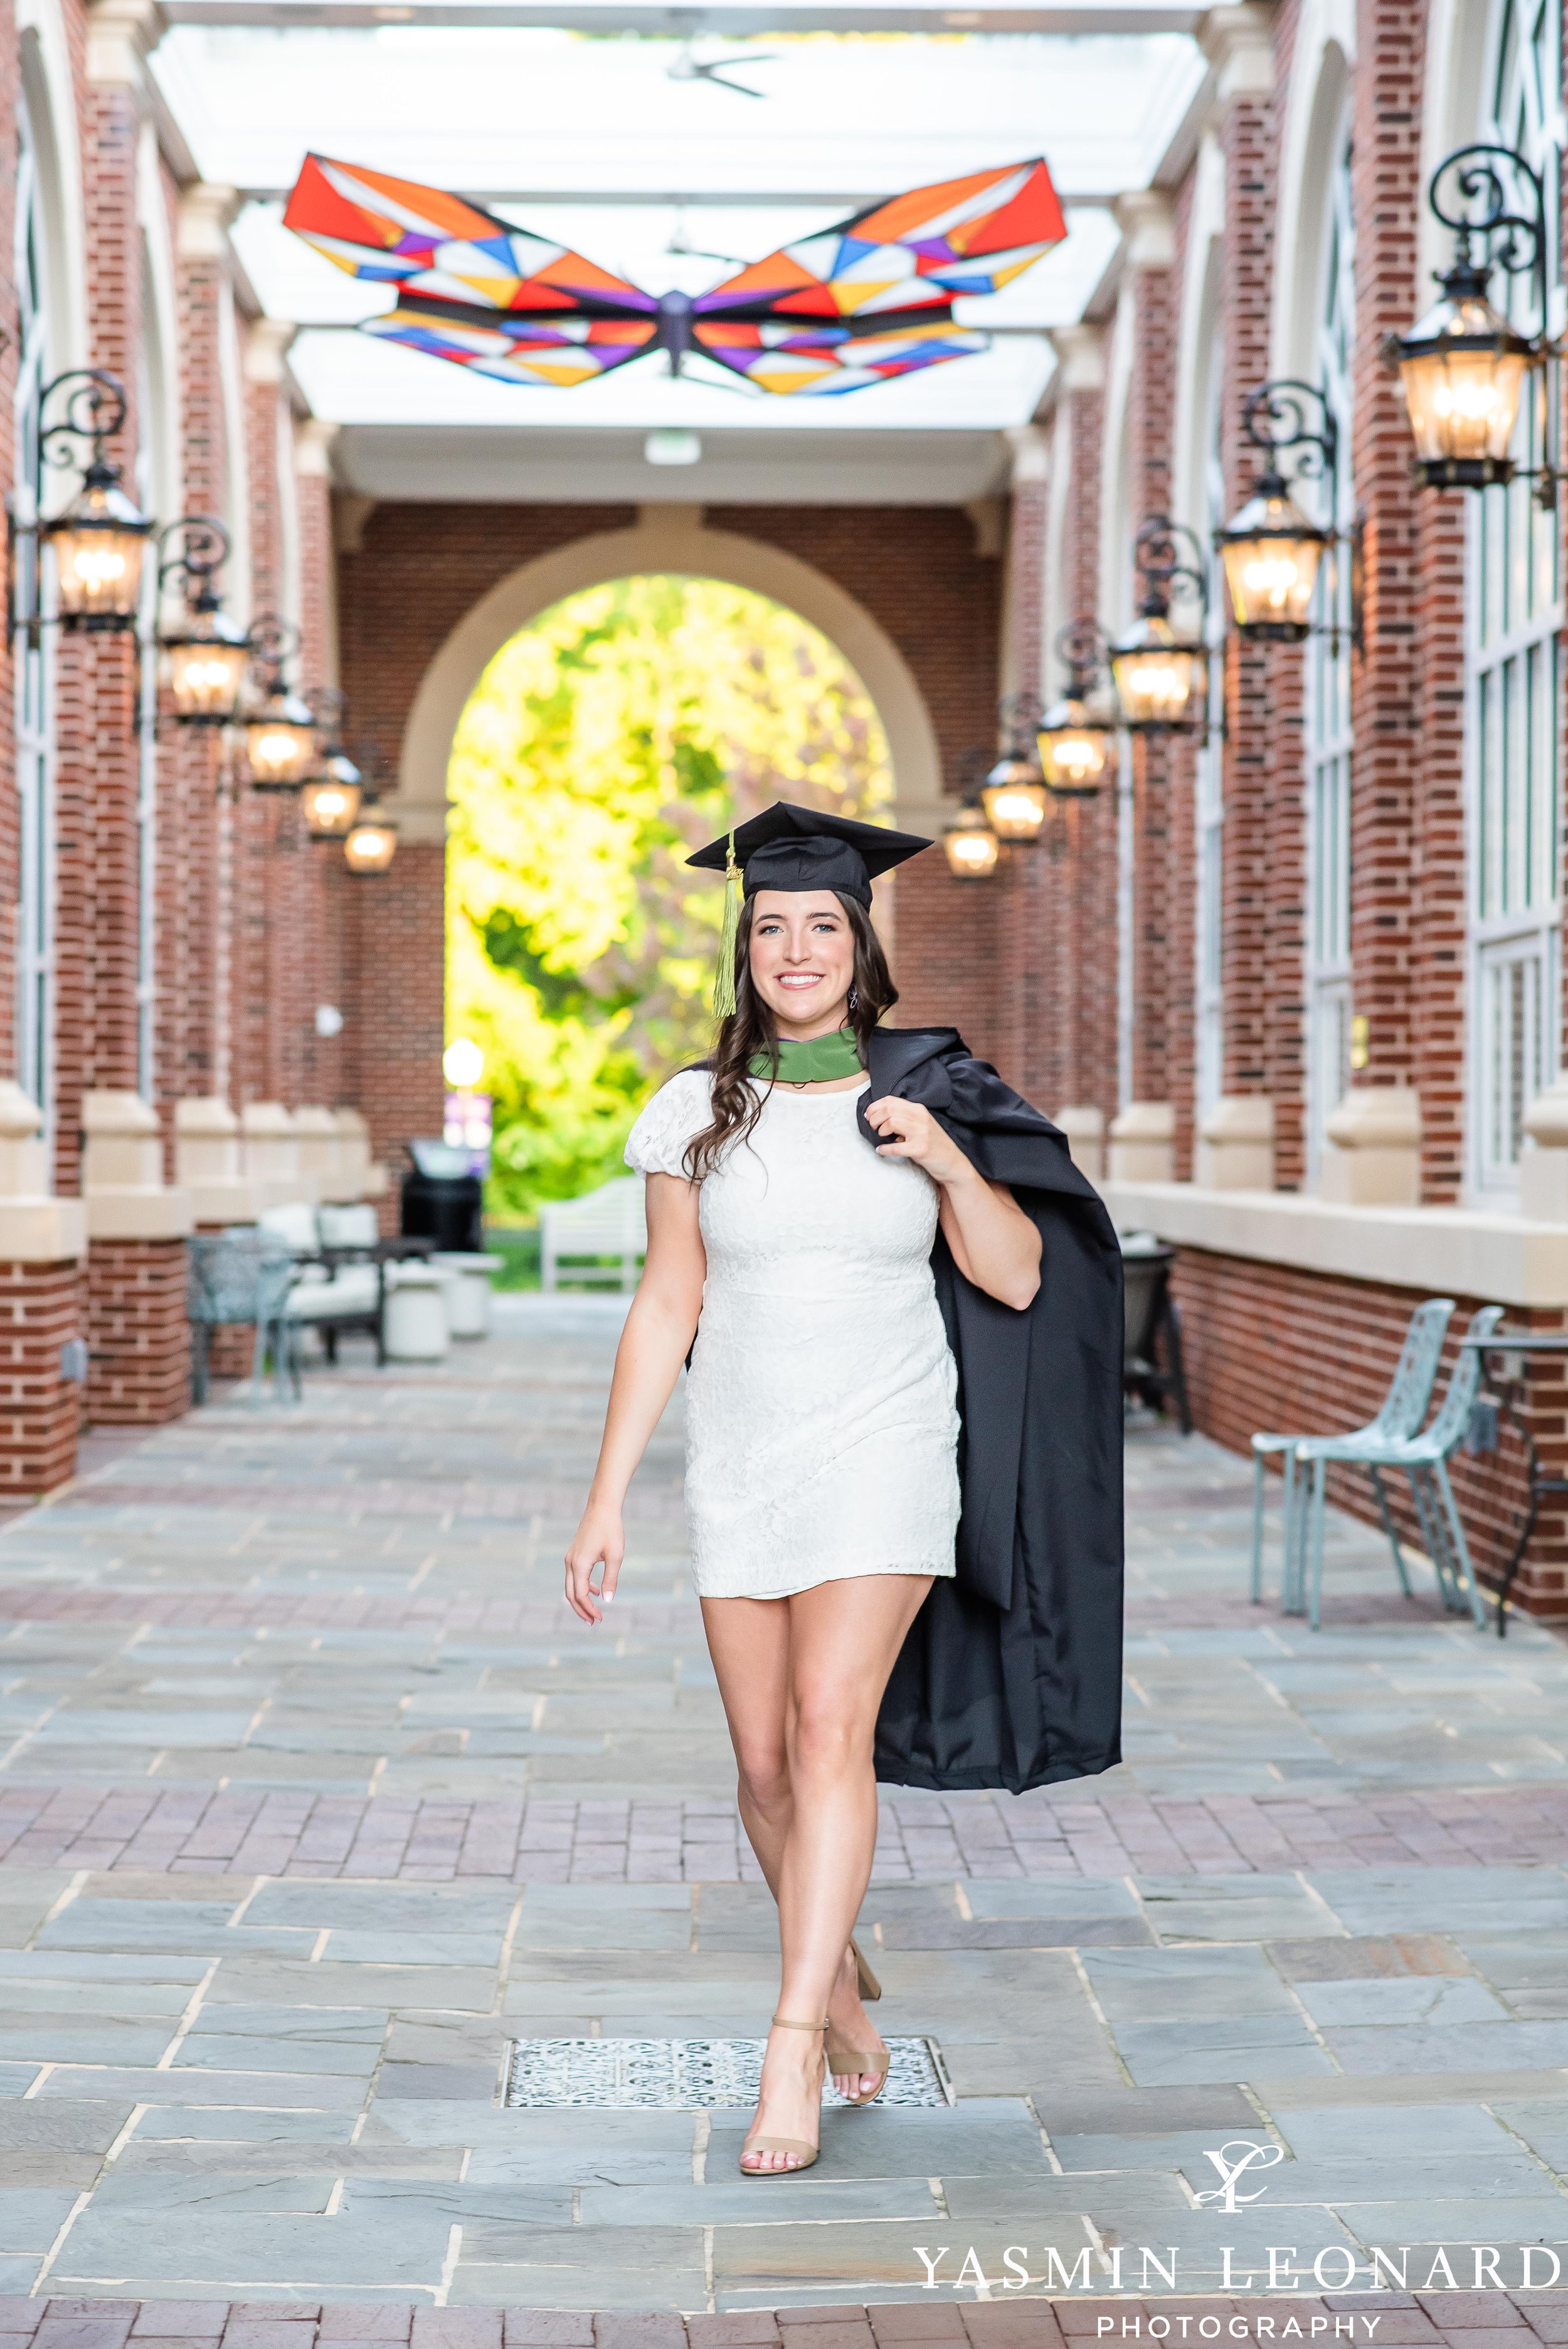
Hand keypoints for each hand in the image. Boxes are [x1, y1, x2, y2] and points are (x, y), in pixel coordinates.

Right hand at [565, 1503, 622, 1625]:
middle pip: (570, 1594)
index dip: (589, 1609)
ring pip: (570, 1586)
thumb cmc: (611, 1530)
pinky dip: (582, 1587)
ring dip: (581, 1600)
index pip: (580, 1595)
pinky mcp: (574, 1554)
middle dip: (581, 1610)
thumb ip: (611, 1579)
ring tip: (594, 1612)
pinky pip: (574, 1576)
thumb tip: (608, 1600)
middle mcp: (571, 1563)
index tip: (599, 1619)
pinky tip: (596, 1591)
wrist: (602, 1508)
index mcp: (579, 1564)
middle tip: (594, 1622)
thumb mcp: (615, 1556)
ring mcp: (570, 1558)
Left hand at [863, 1095, 971, 1185]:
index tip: (868, 1116)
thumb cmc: (934, 1144)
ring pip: (892, 1122)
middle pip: (888, 1109)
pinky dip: (885, 1149)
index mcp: (919, 1110)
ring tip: (881, 1137)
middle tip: (873, 1128)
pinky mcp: (921, 1149)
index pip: (890, 1100)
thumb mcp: (921, 1124)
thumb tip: (878, 1116)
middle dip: (874, 1118)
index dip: (874, 1107)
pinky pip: (896, 1147)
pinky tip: (881, 1150)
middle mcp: (921, 1118)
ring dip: (881, 1131)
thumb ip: (904, 1117)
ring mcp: (922, 1133)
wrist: (953, 1162)